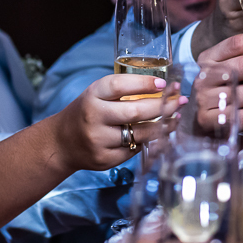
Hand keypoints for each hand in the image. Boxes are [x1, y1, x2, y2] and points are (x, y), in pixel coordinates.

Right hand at [54, 74, 179, 171]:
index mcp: (93, 96)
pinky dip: (148, 142)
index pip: (120, 86)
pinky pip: (135, 150)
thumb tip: (163, 88)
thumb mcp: (97, 95)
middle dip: (164, 106)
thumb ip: (123, 91)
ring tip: (176, 117)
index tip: (164, 83)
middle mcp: (94, 117)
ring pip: (141, 134)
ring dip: (164, 126)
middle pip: (137, 112)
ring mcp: (99, 140)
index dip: (144, 83)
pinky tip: (156, 135)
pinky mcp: (104, 159)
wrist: (62, 142)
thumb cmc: (87, 113)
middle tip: (180, 100)